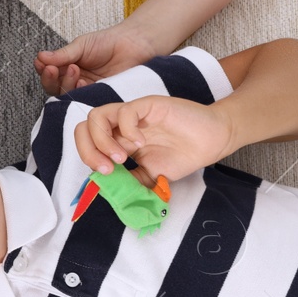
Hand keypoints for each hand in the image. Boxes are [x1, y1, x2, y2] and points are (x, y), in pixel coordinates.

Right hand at [35, 24, 157, 96]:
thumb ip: (62, 54)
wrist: (133, 45)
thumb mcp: (81, 45)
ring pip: (67, 95)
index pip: (48, 73)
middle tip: (53, 69)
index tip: (42, 63)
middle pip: (54, 87)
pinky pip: (85, 100)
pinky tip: (84, 83)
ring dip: (66, 84)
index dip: (43, 70)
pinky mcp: (99, 97)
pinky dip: (81, 92)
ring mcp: (86, 90)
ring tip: (75, 70)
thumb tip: (40, 56)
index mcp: (66, 67)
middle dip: (50, 79)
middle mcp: (74, 80)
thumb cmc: (108, 42)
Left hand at [74, 95, 235, 182]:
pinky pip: (125, 111)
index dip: (88, 158)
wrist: (212, 140)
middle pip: (84, 127)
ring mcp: (133, 113)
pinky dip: (127, 130)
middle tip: (108, 168)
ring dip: (102, 141)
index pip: (86, 141)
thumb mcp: (150, 175)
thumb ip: (130, 181)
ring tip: (122, 157)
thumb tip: (108, 191)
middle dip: (88, 150)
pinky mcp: (149, 105)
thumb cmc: (183, 154)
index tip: (105, 175)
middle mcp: (120, 125)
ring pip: (97, 116)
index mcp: (118, 139)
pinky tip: (141, 143)